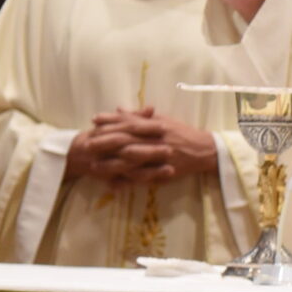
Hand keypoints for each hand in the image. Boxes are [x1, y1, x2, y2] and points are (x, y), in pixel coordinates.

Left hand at [66, 109, 220, 184]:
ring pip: (131, 160)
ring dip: (111, 163)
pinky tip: (114, 183)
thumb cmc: (182, 133)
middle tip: (87, 144)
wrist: (204, 150)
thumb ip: (140, 116)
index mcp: (154, 126)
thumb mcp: (162, 119)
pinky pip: (142, 177)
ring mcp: (158, 156)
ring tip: (94, 165)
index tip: (93, 120)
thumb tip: (119, 108)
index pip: (128, 121)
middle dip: (105, 142)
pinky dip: (127, 181)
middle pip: (125, 139)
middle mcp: (155, 139)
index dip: (110, 121)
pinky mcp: (162, 171)